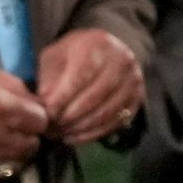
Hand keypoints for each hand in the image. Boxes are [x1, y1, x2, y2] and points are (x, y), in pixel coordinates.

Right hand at [0, 61, 47, 178]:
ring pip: (16, 163)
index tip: (27, 114)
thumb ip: (10, 84)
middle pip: (32, 144)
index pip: (41, 120)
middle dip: (27, 136)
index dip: (35, 116)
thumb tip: (31, 98)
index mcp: (2, 108)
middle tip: (13, 129)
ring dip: (12, 153)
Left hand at [35, 26, 145, 145]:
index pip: (80, 77)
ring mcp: (133, 81)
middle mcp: (121, 61)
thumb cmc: (76, 53)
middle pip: (94, 97)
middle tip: (53, 127)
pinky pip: (114, 122)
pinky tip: (75, 137)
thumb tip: (45, 107)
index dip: (62, 99)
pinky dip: (93, 133)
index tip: (47, 113)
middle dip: (70, 116)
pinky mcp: (136, 99)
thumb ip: (49, 79)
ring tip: (62, 134)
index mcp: (98, 45)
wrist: (108, 50)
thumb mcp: (57, 55)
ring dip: (81, 128)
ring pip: (105, 112)